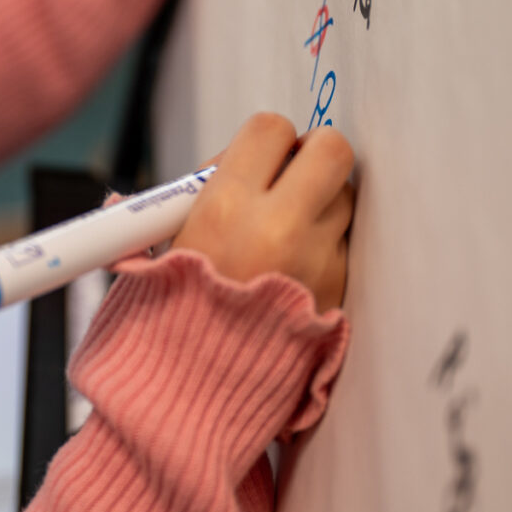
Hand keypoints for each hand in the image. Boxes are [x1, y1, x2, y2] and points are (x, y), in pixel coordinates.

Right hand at [172, 113, 354, 311]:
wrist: (196, 383)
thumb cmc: (173, 308)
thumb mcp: (165, 238)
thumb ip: (205, 191)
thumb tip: (238, 162)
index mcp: (226, 206)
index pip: (272, 129)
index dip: (269, 138)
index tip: (260, 155)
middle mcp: (279, 227)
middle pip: (332, 149)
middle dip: (316, 152)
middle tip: (297, 170)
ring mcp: (317, 260)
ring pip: (346, 197)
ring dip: (323, 202)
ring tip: (289, 228)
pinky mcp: (339, 289)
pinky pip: (345, 243)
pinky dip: (325, 246)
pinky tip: (294, 266)